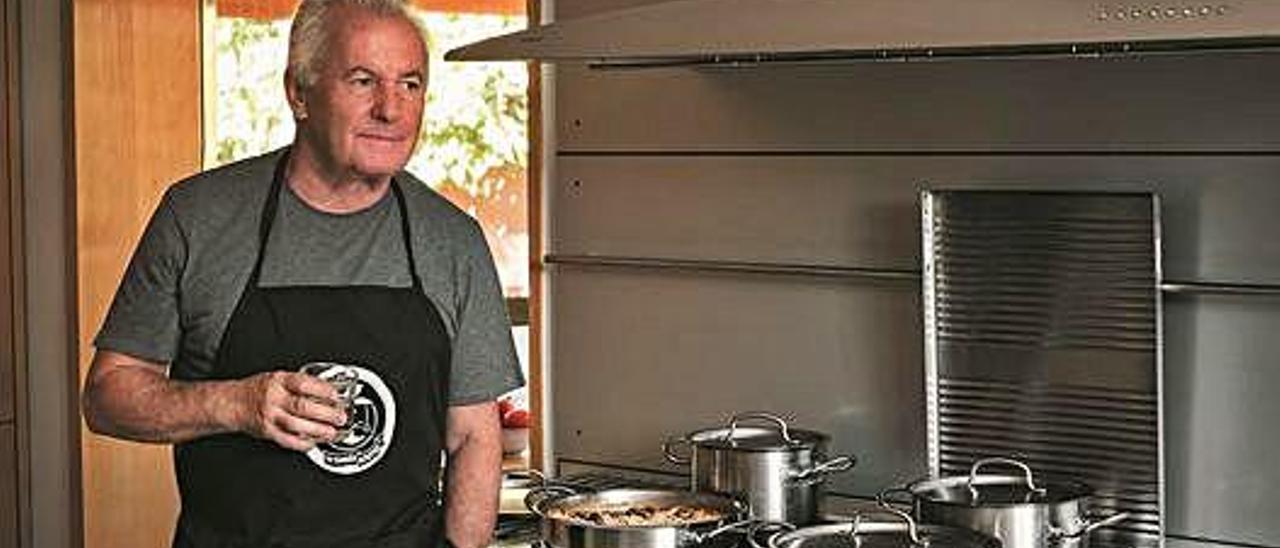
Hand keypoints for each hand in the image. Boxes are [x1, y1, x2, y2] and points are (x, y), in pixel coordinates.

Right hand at [233, 371, 348, 451]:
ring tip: (332, 433)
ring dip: (318, 431)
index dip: (322, 390)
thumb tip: (328, 390)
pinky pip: (288, 440)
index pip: (303, 383)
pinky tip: (314, 442)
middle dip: (326, 414)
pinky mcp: (268, 432)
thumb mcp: (278, 377)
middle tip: (340, 417)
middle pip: (303, 406)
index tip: (336, 395)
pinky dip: (303, 443)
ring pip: (297, 426)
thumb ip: (300, 383)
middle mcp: (274, 398)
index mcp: (278, 381)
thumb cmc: (259, 389)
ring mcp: (270, 416)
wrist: (234, 403)